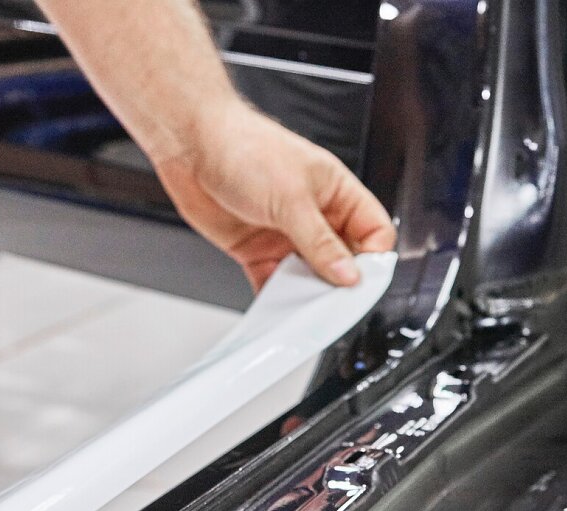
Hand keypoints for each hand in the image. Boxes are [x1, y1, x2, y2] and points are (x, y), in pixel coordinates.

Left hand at [151, 102, 395, 289]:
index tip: (362, 282)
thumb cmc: (245, 148)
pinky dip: (276, 299)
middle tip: (334, 303)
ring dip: (307, 295)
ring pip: (309, 276)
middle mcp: (314, 215)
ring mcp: (286, 234)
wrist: (192, 145)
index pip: (373, 232)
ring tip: (305, 309)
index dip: (373, 259)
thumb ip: (320, 241)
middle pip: (343, 260)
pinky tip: (276, 309)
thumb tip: (348, 274)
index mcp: (336, 193)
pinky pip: (274, 282)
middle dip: (340, 283)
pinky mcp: (257, 249)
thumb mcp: (292, 198)